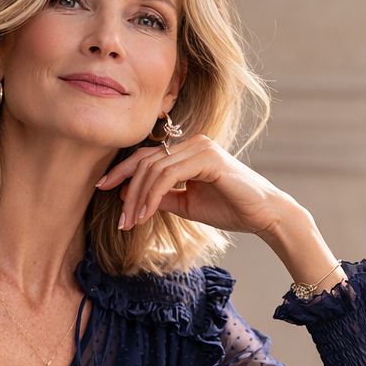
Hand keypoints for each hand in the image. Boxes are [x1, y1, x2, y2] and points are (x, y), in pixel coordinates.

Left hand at [95, 134, 300, 236]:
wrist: (263, 216)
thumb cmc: (230, 209)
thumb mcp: (186, 205)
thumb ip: (163, 198)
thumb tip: (133, 199)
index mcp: (187, 152)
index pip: (146, 157)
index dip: (122, 171)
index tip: (102, 188)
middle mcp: (193, 143)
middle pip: (145, 162)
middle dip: (127, 191)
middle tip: (120, 220)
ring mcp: (200, 148)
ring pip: (154, 169)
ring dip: (138, 198)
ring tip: (132, 222)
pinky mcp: (207, 158)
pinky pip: (168, 175)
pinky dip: (153, 195)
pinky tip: (146, 215)